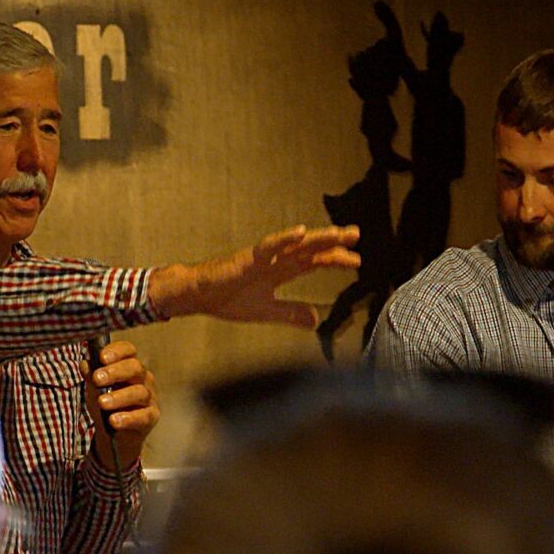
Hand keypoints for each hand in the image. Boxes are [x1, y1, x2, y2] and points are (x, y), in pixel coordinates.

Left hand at [87, 340, 158, 470]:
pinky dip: (128, 418)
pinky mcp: (151, 416)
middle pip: (135, 368)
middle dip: (115, 372)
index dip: (117, 351)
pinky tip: (114, 420)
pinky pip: (143, 416)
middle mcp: (143, 378)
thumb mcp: (94, 390)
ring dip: (119, 397)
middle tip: (97, 379)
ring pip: (139, 392)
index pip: (128, 350)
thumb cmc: (106, 406)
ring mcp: (149, 397)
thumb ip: (90, 377)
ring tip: (102, 403)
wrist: (113, 435)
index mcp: (129, 366)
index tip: (102, 357)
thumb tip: (85, 364)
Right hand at [149, 225, 360, 326]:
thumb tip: (316, 321)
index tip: (356, 261)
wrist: (197, 297)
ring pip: (295, 244)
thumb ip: (290, 313)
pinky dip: (284, 239)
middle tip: (356, 235)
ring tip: (338, 233)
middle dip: (333, 242)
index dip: (334, 259)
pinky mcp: (247, 258)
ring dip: (317, 237)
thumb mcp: (266, 311)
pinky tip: (301, 233)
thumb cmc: (227, 300)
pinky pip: (268, 246)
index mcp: (280, 271)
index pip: (313, 262)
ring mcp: (263, 257)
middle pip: (309, 248)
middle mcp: (275, 260)